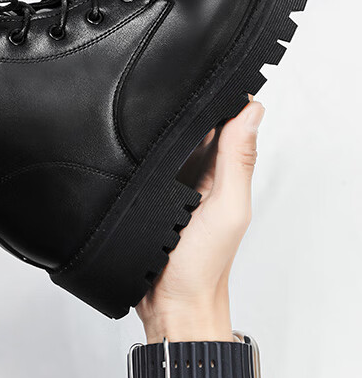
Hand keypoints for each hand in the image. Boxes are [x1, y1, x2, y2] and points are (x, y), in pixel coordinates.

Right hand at [135, 96, 263, 343]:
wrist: (169, 306)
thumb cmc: (203, 267)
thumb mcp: (227, 209)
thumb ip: (238, 161)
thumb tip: (252, 112)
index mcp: (225, 171)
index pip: (230, 119)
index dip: (223, 94)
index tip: (207, 71)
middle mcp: (200, 173)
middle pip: (194, 123)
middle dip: (184, 104)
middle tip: (166, 86)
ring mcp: (171, 182)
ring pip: (166, 138)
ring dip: (157, 126)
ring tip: (144, 113)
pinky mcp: (146, 192)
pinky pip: (142, 160)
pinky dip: (136, 149)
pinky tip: (126, 142)